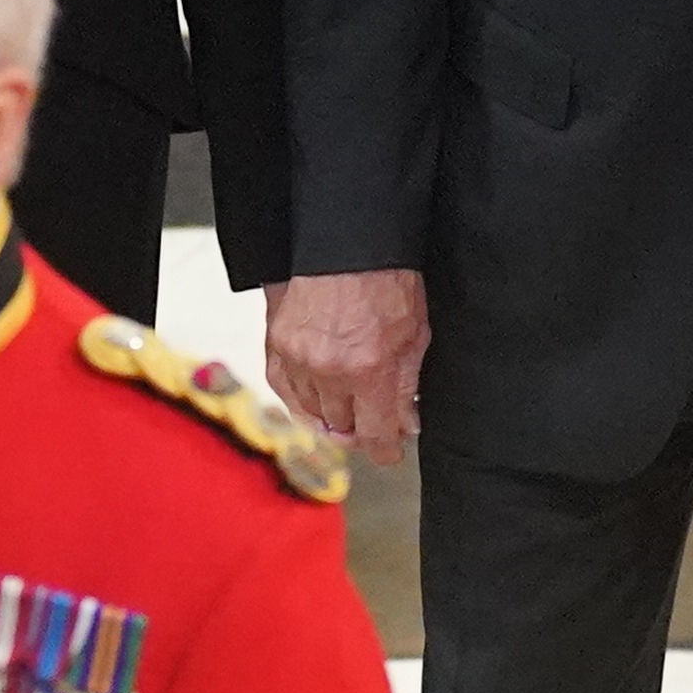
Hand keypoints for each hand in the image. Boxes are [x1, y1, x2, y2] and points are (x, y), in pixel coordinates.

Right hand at [266, 269, 429, 468]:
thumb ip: (408, 385)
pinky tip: (317, 400)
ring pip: (312, 413)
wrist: (347, 240)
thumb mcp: (415, 333)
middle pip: (342, 428)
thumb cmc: (386, 277)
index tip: (391, 452)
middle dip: (362, 429)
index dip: (386, 450)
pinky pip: (285, 391)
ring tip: (349, 411)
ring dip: (332, 416)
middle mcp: (329, 371)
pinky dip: (302, 400)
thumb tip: (406, 423)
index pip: (375, 435)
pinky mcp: (276, 344)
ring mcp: (297, 359)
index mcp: (368, 369)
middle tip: (375, 422)